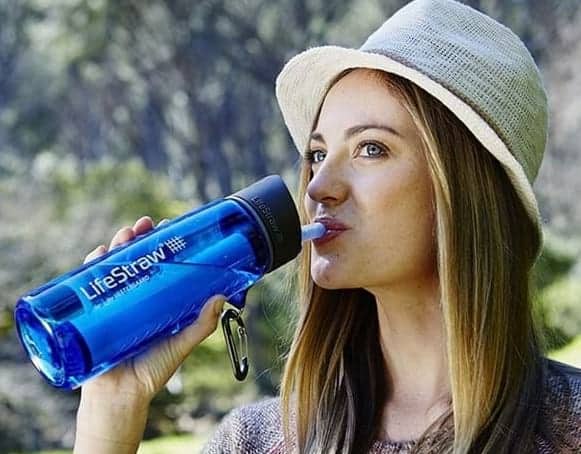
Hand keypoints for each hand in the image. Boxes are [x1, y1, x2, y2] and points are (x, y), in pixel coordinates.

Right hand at [81, 215, 225, 403]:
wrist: (119, 397)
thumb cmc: (152, 372)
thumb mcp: (181, 344)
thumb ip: (201, 324)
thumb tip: (221, 297)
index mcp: (156, 301)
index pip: (159, 265)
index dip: (162, 245)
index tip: (169, 227)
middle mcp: (134, 297)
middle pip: (135, 259)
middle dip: (138, 238)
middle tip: (145, 225)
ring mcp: (113, 302)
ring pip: (113, 266)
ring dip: (117, 245)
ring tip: (126, 234)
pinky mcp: (92, 312)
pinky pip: (88, 284)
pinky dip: (92, 266)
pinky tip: (99, 254)